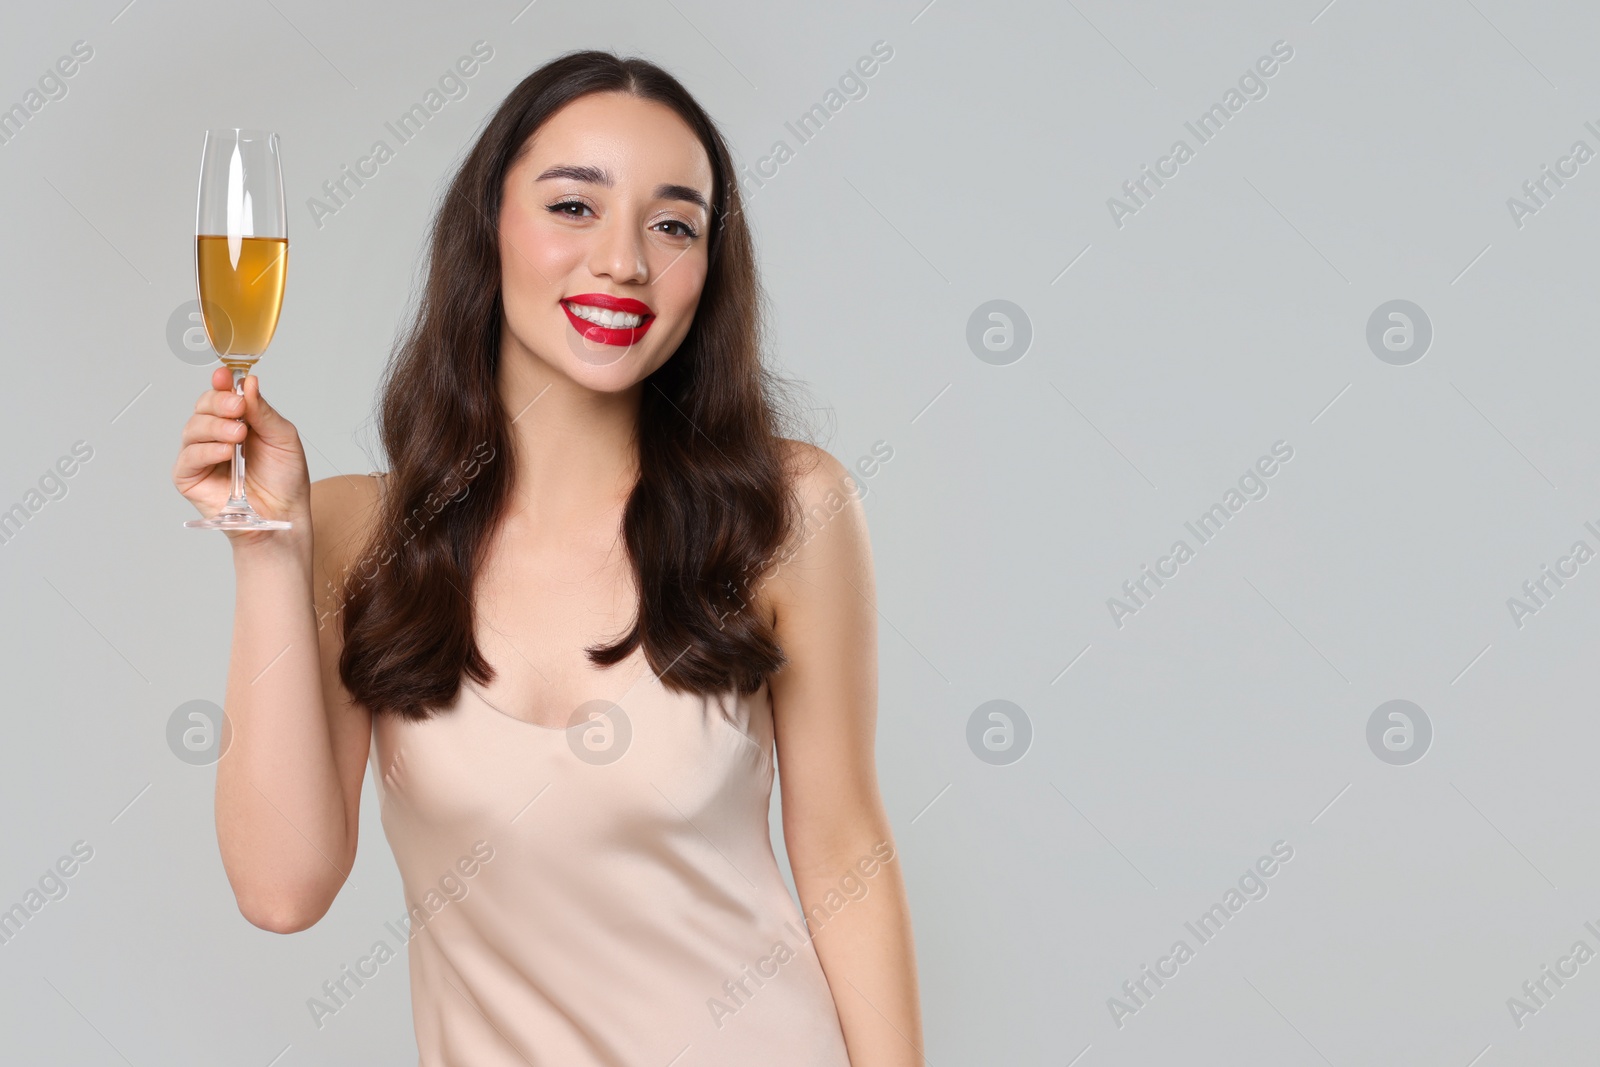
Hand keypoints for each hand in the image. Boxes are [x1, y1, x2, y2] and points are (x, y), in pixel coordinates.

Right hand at [172, 367, 310, 548]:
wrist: (284, 513)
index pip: (220, 395)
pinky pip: (189, 457)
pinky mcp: (190, 478)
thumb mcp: (283, 438)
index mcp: (236, 421)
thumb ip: (264, 412)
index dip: (220, 384)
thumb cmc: (285, 479)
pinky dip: (206, 451)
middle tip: (238, 407)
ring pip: (192, 429)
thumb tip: (249, 383)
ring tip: (238, 434)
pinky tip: (225, 452)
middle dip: (218, 403)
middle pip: (203, 407)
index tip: (225, 375)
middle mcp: (214, 436)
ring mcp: (200, 456)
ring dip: (215, 427)